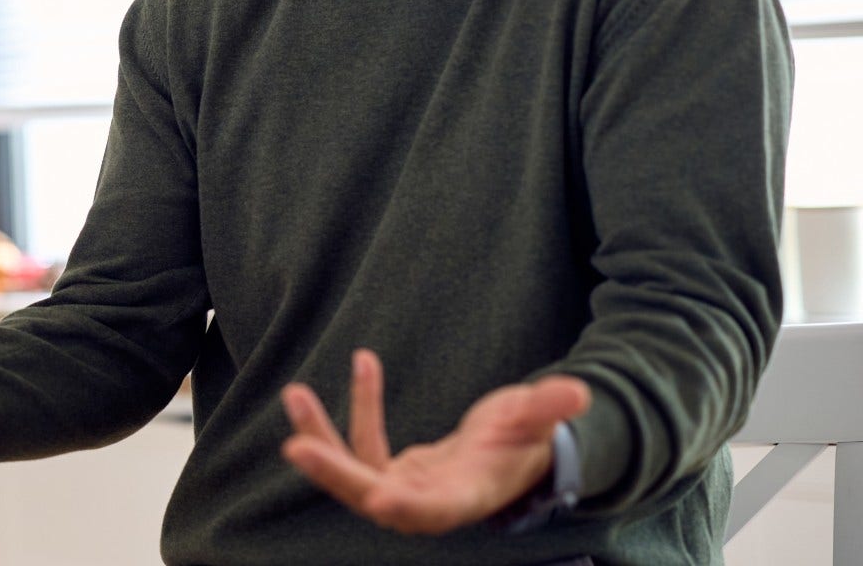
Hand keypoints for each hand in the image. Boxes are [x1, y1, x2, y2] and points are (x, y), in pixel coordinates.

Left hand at [280, 349, 589, 534]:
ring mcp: (404, 490)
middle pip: (374, 497)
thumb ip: (548, 408)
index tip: (377, 496)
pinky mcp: (391, 473)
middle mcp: (428, 502)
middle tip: (296, 447)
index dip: (406, 506)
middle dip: (336, 475)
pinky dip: (357, 409)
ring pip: (353, 473)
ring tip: (294, 394)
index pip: (432, 510)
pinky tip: (365, 362)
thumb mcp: (534, 420)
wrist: (510, 457)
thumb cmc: (525, 440)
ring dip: (322, 437)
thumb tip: (578, 392)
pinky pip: (362, 446)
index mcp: (465, 497)